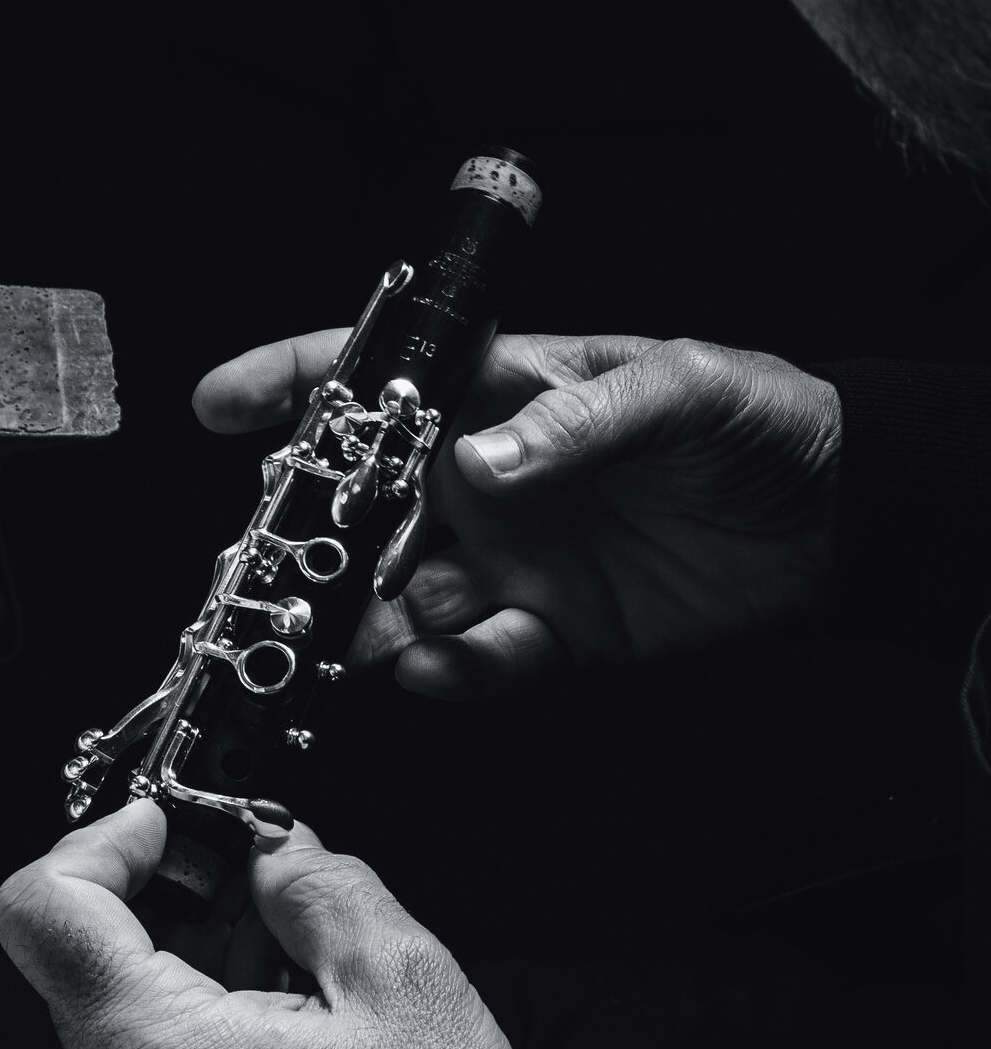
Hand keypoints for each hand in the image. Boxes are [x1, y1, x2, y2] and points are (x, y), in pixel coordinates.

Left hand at [0, 800, 523, 1048]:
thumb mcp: (402, 987)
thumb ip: (322, 888)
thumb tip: (271, 845)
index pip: (44, 910)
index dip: (105, 840)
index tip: (169, 823)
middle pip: (89, 941)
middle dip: (180, 889)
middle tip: (264, 880)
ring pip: (127, 987)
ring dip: (207, 942)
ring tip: (299, 960)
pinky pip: (157, 1037)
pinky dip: (214, 995)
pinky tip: (291, 1007)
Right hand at [192, 331, 841, 696]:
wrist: (828, 518)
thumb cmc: (749, 420)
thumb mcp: (673, 393)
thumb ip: (574, 424)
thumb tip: (475, 466)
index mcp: (501, 395)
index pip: (382, 380)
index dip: (295, 384)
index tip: (220, 406)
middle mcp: (486, 479)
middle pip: (367, 505)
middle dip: (309, 537)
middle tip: (264, 571)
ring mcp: (511, 557)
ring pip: (404, 594)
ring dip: (362, 620)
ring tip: (334, 642)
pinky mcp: (549, 627)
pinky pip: (480, 655)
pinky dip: (453, 668)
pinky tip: (439, 668)